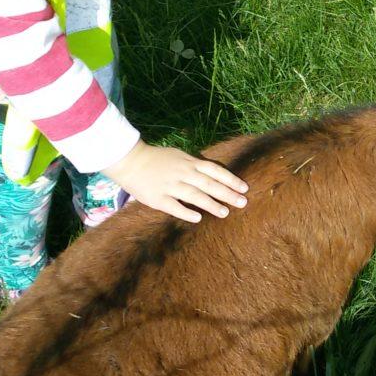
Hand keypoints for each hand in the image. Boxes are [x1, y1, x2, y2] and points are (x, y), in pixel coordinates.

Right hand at [107, 141, 248, 222]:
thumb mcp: (179, 156)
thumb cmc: (157, 159)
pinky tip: (198, 218)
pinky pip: (174, 206)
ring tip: (224, 213)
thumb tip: (215, 177)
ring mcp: (170, 186)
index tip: (244, 188)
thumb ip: (195, 166)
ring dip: (211, 204)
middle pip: (209, 184)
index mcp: (189, 163)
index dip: (231, 179)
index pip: (214, 170)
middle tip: (243, 203)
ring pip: (194, 195)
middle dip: (227, 193)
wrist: (130, 160)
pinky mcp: (157, 198)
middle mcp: (182, 173)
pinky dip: (186, 212)